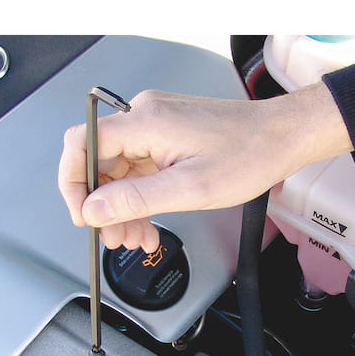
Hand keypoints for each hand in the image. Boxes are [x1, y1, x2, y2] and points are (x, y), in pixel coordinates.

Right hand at [58, 83, 352, 251]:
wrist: (281, 138)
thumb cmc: (248, 155)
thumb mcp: (189, 188)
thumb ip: (136, 199)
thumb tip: (94, 209)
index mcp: (145, 121)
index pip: (82, 143)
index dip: (73, 182)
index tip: (82, 214)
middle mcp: (145, 117)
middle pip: (100, 162)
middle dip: (104, 206)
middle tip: (115, 238)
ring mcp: (156, 126)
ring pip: (119, 171)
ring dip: (123, 207)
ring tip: (136, 238)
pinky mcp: (167, 137)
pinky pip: (139, 169)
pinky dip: (140, 197)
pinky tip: (148, 222)